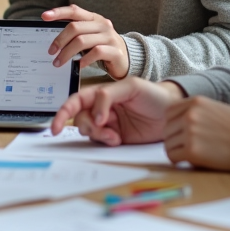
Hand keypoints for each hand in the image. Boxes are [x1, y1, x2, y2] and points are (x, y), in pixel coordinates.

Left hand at [42, 5, 129, 78]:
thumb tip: (53, 40)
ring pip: (82, 41)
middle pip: (75, 28)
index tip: (44, 16)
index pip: (74, 10)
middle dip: (59, 40)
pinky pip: (96, 53)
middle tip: (51, 52)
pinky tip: (77, 65)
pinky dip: (84, 60)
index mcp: (94, 18)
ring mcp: (110, 37)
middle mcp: (102, 25)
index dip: (59, 12)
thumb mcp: (90, 36)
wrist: (126, 59)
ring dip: (67, 53)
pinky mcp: (115, 51)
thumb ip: (76, 33)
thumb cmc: (102, 47)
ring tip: (58, 62)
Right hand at [50, 78, 184, 144]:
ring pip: (90, 132)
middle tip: (101, 129)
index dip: (63, 112)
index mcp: (103, 93)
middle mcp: (103, 109)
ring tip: (114, 136)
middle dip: (87, 126)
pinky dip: (105, 142)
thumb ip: (108, 96)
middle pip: (81, 119)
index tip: (55, 127)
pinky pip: (101, 143)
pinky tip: (117, 140)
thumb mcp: (131, 87)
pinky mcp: (116, 138)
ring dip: (98, 135)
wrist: (174, 113)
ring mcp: (109, 125)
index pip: (77, 100)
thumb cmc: (154, 94)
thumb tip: (95, 115)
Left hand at [163, 97, 229, 171]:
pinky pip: (173, 156)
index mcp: (196, 102)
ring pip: (168, 144)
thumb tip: (180, 120)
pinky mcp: (192, 151)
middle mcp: (190, 115)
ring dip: (175, 150)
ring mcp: (190, 132)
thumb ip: (197, 111)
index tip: (180, 132)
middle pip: (167, 129)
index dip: (173, 124)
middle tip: (184, 147)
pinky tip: (188, 160)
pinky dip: (177, 160)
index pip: (169, 112)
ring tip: (187, 154)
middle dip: (174, 139)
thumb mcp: (216, 108)